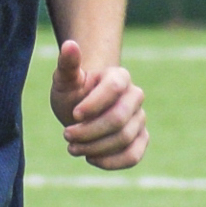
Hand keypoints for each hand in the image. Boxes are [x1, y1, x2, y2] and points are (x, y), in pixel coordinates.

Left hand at [48, 39, 146, 168]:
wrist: (82, 109)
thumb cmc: (73, 91)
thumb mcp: (65, 78)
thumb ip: (68, 64)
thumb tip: (69, 45)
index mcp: (119, 76)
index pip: (114, 89)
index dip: (93, 105)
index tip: (74, 115)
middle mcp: (135, 96)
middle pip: (118, 119)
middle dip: (89, 131)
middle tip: (66, 136)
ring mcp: (140, 118)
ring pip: (124, 139)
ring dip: (95, 148)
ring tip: (72, 148)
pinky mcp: (140, 139)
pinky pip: (133, 156)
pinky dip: (111, 162)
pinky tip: (91, 159)